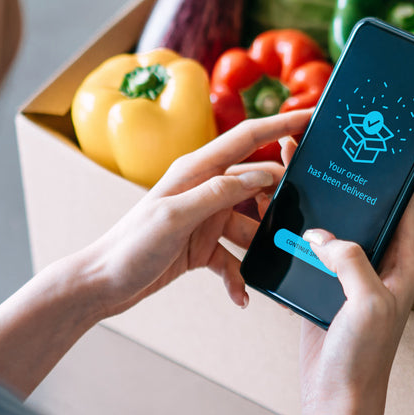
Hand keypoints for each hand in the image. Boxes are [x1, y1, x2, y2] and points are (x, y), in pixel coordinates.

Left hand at [80, 109, 311, 319]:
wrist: (101, 284)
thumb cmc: (130, 246)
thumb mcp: (176, 216)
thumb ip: (220, 192)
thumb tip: (264, 174)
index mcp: (196, 170)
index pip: (247, 138)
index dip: (280, 124)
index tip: (312, 118)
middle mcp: (204, 189)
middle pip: (257, 185)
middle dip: (282, 201)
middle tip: (307, 218)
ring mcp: (205, 218)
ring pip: (251, 226)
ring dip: (263, 248)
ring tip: (277, 264)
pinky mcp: (202, 247)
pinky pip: (234, 259)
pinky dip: (240, 277)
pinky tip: (242, 297)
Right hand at [280, 137, 413, 414]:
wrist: (338, 400)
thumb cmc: (364, 358)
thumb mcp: (367, 303)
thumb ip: (350, 261)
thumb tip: (322, 236)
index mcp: (404, 263)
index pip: (407, 205)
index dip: (399, 172)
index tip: (387, 139)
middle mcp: (381, 265)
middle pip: (363, 209)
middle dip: (344, 178)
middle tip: (323, 143)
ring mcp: (352, 277)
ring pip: (333, 227)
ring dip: (313, 203)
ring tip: (289, 168)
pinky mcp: (325, 289)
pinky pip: (310, 251)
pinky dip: (295, 232)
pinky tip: (274, 212)